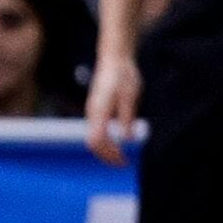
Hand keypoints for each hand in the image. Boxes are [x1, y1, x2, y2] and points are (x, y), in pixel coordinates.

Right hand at [85, 51, 139, 166]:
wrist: (114, 58)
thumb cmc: (123, 75)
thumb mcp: (130, 96)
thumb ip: (127, 117)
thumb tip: (128, 138)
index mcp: (99, 110)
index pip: (97, 140)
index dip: (109, 154)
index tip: (124, 161)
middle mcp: (92, 113)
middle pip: (93, 143)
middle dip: (107, 156)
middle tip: (124, 164)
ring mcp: (93, 111)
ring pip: (94, 138)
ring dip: (106, 150)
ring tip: (122, 158)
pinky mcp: (97, 109)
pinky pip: (97, 131)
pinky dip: (106, 141)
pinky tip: (118, 144)